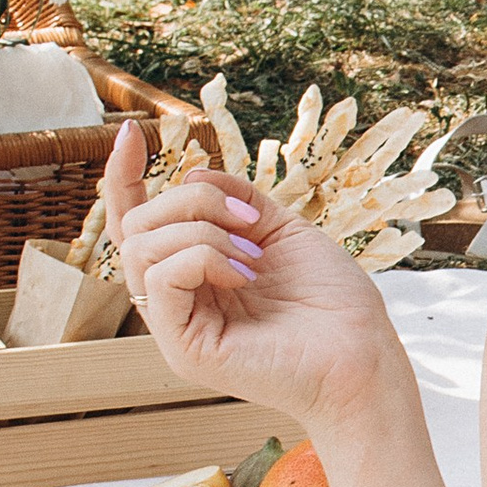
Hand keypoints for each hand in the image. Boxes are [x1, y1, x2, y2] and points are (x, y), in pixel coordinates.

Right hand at [102, 120, 408, 444]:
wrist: (362, 355)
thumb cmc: (332, 301)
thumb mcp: (281, 229)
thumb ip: (236, 199)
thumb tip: (193, 173)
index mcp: (194, 274)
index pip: (138, 222)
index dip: (124, 176)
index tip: (132, 132)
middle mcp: (177, 300)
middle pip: (136, 225)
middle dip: (190, 200)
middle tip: (250, 219)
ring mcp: (176, 326)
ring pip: (140, 246)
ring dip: (202, 228)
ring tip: (253, 252)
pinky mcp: (183, 348)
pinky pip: (159, 277)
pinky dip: (201, 256)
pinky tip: (244, 272)